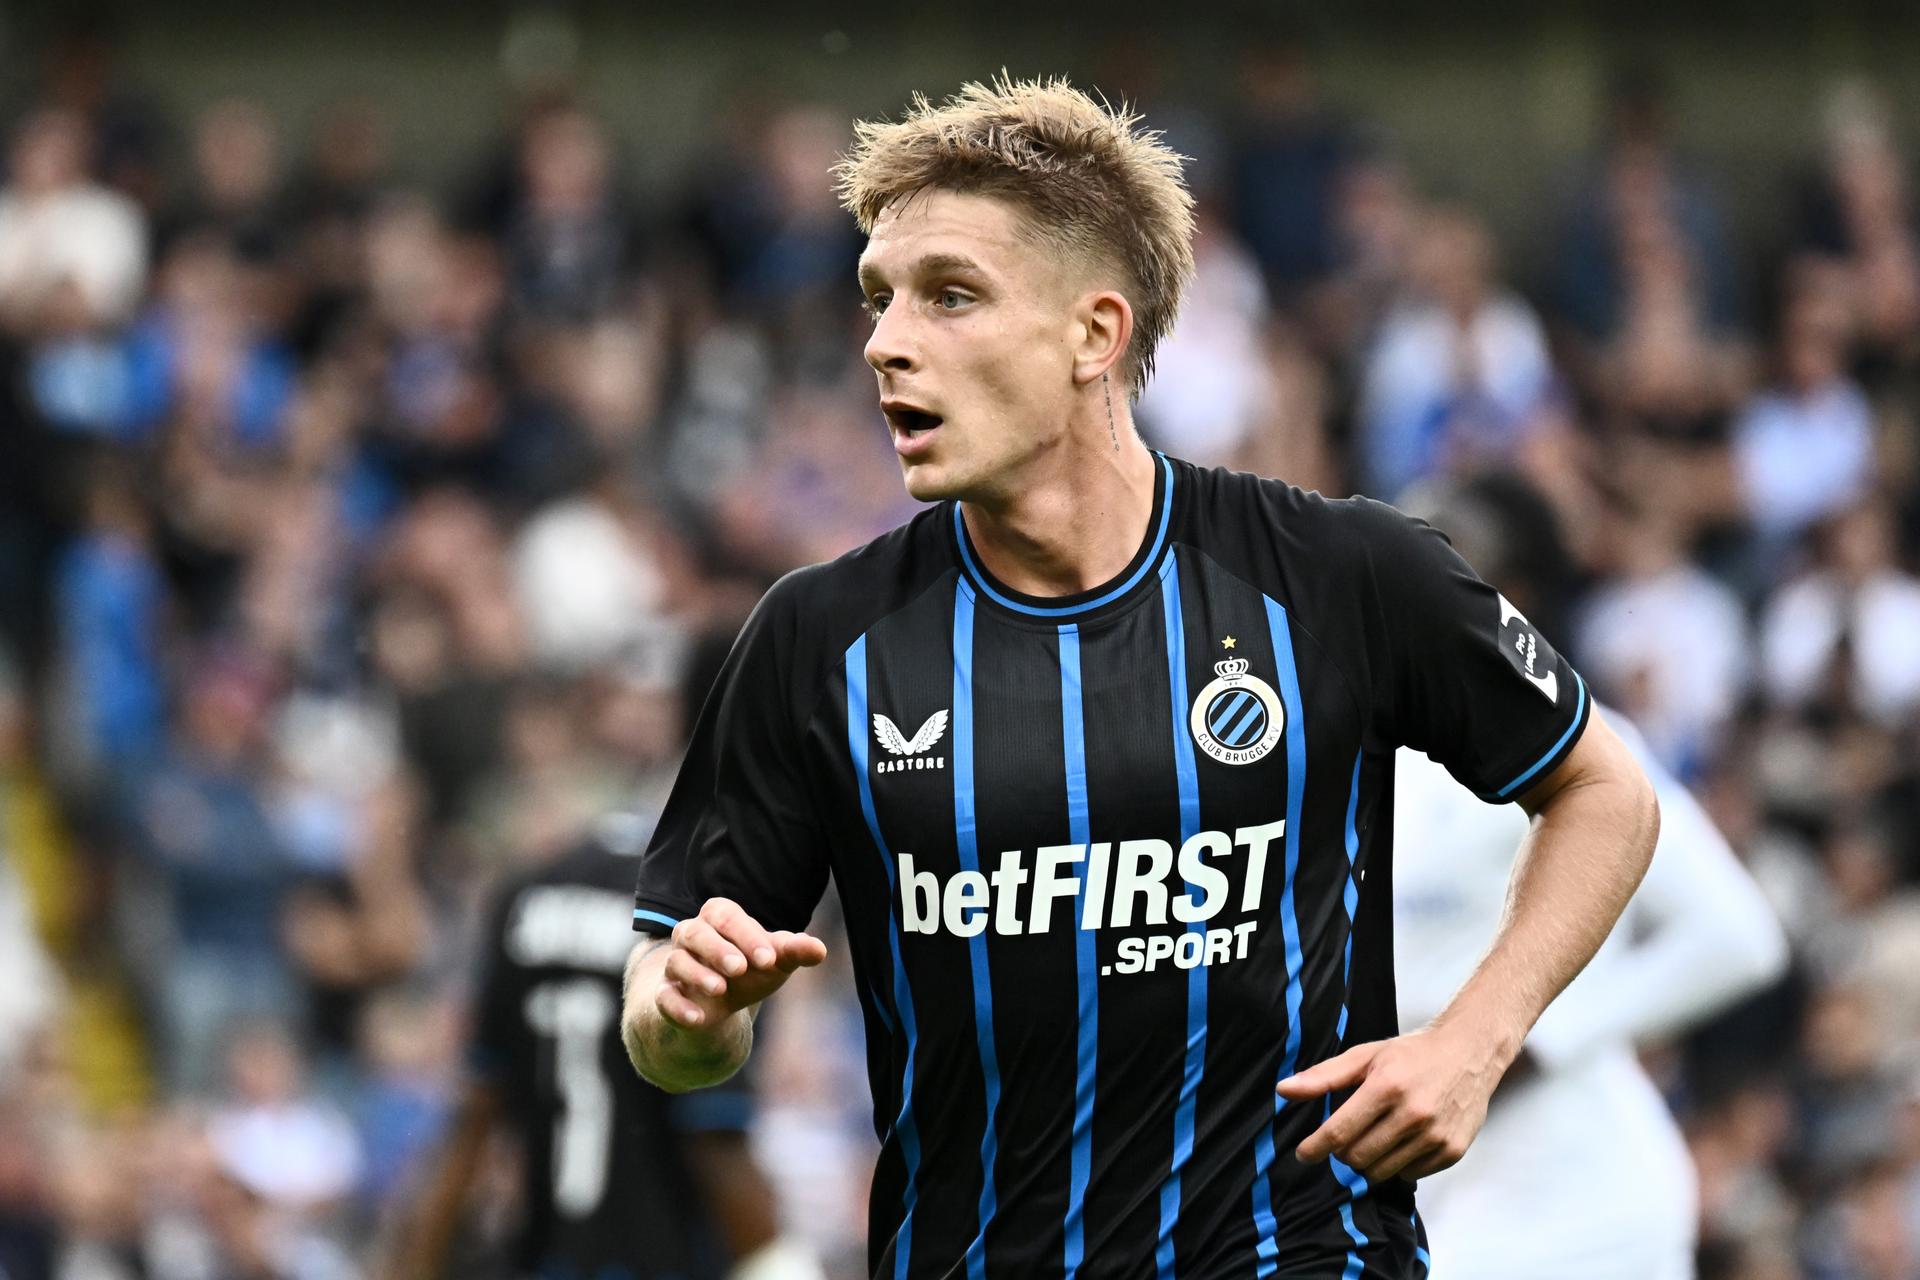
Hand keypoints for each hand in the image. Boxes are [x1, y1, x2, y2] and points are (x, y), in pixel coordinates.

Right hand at [655, 897, 827, 1030]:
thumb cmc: (751, 969)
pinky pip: (664, 997)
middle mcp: (691, 936)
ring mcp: (675, 965)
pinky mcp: (666, 995)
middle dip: (717, 949)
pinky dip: (678, 1007)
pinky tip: (697, 1019)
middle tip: (741, 968)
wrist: (722, 1002)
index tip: (769, 960)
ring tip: (720, 989)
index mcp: (718, 917)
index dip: (748, 936)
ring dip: (697, 975)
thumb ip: (794, 951)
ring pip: (676, 962)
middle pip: (695, 932)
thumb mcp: (774, 960)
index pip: (727, 917)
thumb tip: (819, 949)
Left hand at [1274, 1026, 1508, 1182]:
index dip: (1315, 1147)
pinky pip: (1410, 1175)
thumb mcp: (1365, 1056)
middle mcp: (1413, 1114)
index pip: (1339, 1132)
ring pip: (1382, 1172)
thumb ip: (1323, 1076)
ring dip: (1370, 1160)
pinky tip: (1403, 1140)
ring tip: (1376, 1136)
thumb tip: (1284, 1090)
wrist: (1469, 1053)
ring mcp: (1435, 1135)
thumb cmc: (1412, 1054)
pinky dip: (1399, 1163)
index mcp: (1387, 1086)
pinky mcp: (1452, 1151)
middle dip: (1344, 1151)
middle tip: (1348, 1136)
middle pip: (1358, 1157)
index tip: (1303, 1154)